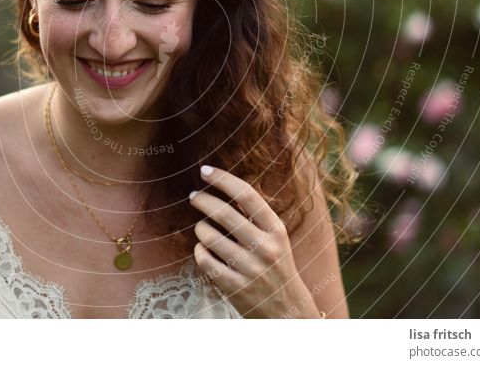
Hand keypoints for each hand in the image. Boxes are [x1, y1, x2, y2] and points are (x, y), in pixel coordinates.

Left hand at [189, 165, 321, 318]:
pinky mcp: (235, 288)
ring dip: (200, 229)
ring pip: (209, 237)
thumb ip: (255, 215)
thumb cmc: (275, 264)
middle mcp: (265, 248)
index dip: (223, 179)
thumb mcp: (275, 237)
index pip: (247, 195)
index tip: (205, 170)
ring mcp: (250, 269)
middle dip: (202, 200)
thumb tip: (225, 184)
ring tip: (203, 229)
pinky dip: (199, 251)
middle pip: (224, 214)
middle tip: (193, 196)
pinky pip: (204, 260)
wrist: (286, 309)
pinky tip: (204, 250)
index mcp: (276, 229)